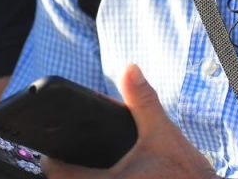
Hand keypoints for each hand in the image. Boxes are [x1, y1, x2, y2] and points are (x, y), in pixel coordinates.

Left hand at [43, 64, 217, 178]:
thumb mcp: (163, 132)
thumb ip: (144, 101)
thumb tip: (130, 69)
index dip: (52, 162)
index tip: (54, 152)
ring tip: (80, 166)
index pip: (59, 176)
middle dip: (65, 171)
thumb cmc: (185, 171)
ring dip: (79, 177)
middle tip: (66, 158)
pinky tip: (102, 173)